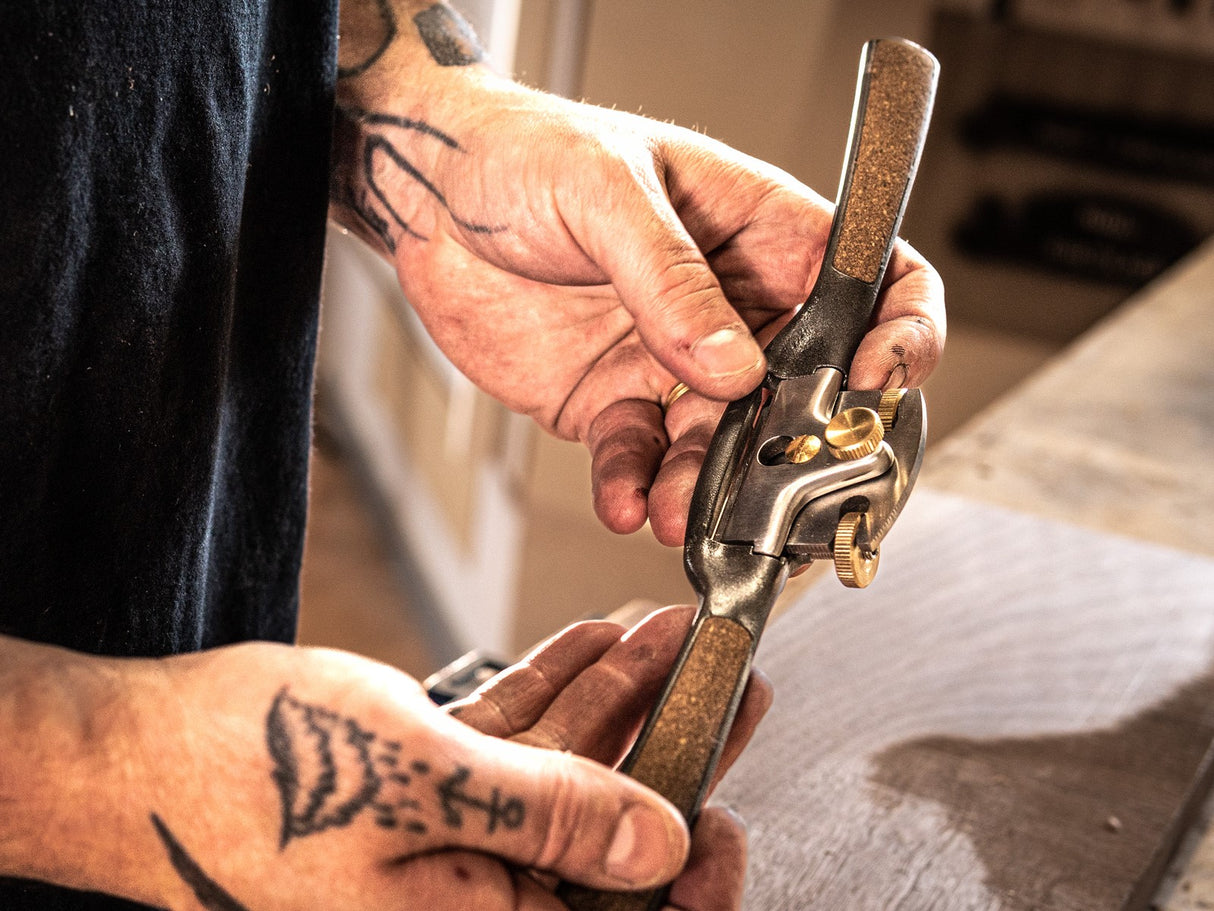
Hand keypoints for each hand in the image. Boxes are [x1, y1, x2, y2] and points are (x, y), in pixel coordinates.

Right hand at [2, 609, 765, 910]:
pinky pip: (505, 740)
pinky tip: (590, 645)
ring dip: (615, 700)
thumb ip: (550, 817)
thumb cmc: (247, 776)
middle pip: (602, 828)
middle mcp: (464, 897)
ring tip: (667, 643)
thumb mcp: (423, 788)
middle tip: (727, 690)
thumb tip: (662, 847)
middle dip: (670, 749)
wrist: (130, 750)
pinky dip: (549, 690)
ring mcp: (441, 836)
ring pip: (558, 770)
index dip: (688, 875)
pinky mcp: (417, 785)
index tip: (729, 810)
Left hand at [330, 1, 945, 543]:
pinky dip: (637, 489)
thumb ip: (671, 281)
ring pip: (725, 445)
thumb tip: (734, 366)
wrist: (429, 199)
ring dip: (711, 489)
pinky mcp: (617, 403)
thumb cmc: (526, 154)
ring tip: (682, 512)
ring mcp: (677, 361)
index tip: (877, 381)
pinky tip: (626, 500)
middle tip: (783, 490)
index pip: (873, 282)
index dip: (898, 333)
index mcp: (762, 233)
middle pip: (808, 390)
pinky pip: (643, 460)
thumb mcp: (606, 192)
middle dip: (801, 448)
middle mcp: (733, 306)